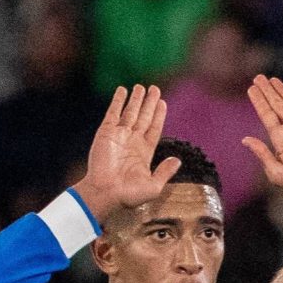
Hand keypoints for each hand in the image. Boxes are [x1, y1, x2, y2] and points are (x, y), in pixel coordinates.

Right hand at [72, 86, 179, 221]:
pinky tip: (122, 90)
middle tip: (154, 88)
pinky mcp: (106, 133)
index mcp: (144, 152)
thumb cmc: (128, 195)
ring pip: (130, 112)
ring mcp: (119, 136)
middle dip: (149, 103)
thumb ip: (165, 172)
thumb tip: (177, 160)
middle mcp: (132, 142)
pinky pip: (113, 113)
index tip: (163, 102)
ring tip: (140, 87)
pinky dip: (118, 101)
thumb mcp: (154, 187)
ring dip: (135, 99)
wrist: (105, 193)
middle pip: (143, 117)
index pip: (154, 128)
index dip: (158, 115)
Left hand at [243, 76, 282, 207]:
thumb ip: (263, 155)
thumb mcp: (279, 173)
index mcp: (282, 140)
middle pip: (277, 106)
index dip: (259, 101)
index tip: (251, 88)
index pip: (267, 115)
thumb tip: (245, 140)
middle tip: (258, 77)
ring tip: (272, 80)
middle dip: (268, 92)